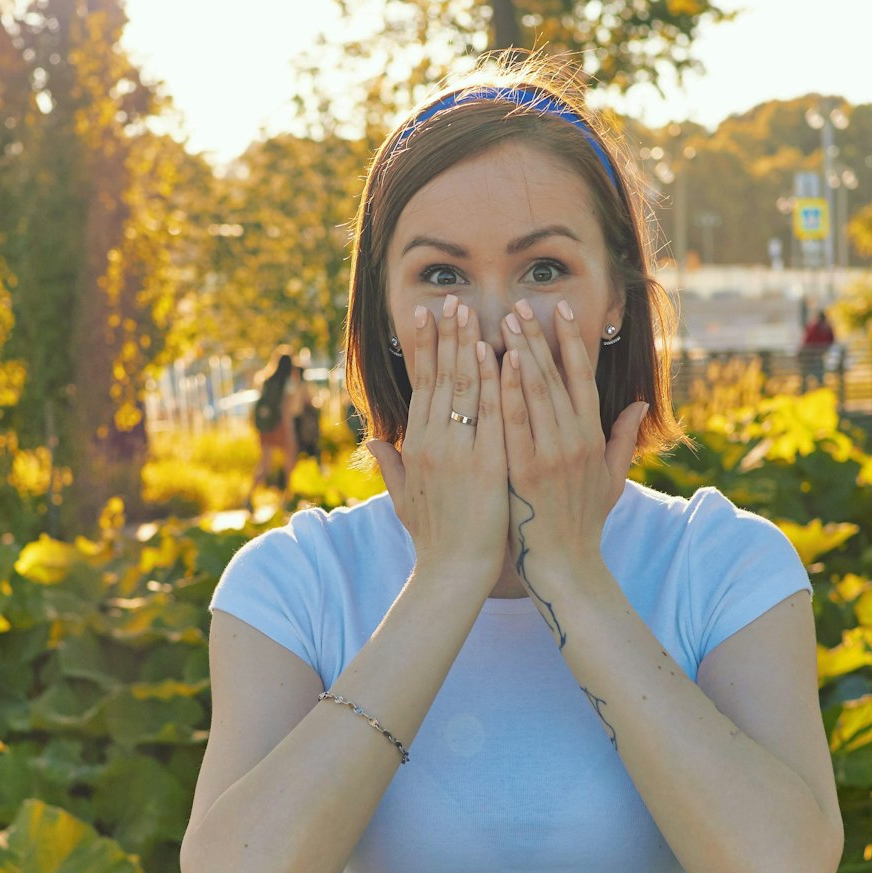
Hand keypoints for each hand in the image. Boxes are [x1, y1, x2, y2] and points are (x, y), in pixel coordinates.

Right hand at [368, 295, 508, 594]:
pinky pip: (491, 416)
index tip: (427, 317)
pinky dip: (494, 384)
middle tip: (453, 299)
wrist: (453, 573)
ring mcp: (458, 453)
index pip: (420, 387)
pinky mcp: (485, 465)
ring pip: (464, 389)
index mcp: (415, 447)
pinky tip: (498, 355)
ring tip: (474, 313)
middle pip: (440, 379)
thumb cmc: (434, 539)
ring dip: (469, 347)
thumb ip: (391, 468)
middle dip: (447, 336)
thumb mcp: (404, 500)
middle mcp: (432, 444)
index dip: (424, 350)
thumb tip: (373, 444)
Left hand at [499, 297, 646, 608]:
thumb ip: (623, 440)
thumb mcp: (611, 480)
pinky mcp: (525, 471)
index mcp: (593, 439)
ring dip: (521, 353)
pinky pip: (515, 423)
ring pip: (536, 393)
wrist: (565, 567)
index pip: (583, 379)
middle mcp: (575, 441)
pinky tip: (498, 364)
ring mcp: (551, 455)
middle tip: (520, 303)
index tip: (560, 312)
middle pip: (556, 378)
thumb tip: (637, 404)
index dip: (572, 343)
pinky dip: (508, 391)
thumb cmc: (583, 525)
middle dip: (538, 338)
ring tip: (505, 320)